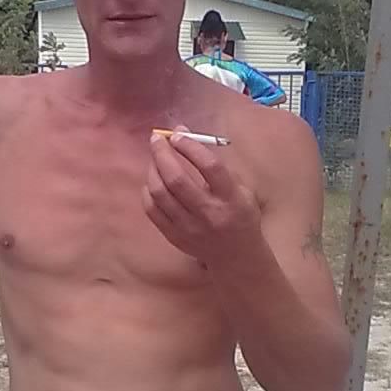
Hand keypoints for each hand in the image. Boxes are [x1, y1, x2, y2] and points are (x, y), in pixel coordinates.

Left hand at [143, 126, 261, 263]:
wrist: (236, 255)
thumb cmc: (239, 214)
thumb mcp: (241, 189)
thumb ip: (215, 163)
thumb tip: (183, 134)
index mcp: (231, 198)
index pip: (209, 166)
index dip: (190, 146)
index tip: (178, 134)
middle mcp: (209, 213)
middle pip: (177, 179)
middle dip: (163, 154)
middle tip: (157, 139)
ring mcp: (189, 227)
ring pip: (160, 193)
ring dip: (153, 169)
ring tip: (155, 159)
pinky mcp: (174, 237)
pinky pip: (152, 210)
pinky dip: (148, 191)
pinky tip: (152, 181)